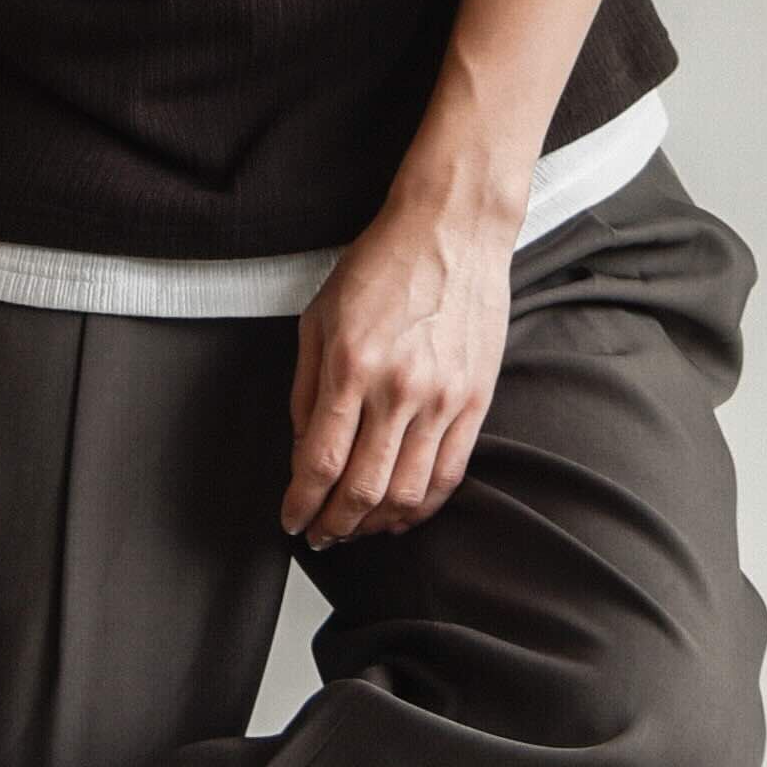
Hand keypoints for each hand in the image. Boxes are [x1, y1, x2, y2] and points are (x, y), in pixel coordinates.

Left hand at [283, 187, 517, 546]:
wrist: (453, 231)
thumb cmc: (382, 265)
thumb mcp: (319, 318)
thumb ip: (307, 390)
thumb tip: (302, 450)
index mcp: (352, 366)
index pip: (320, 462)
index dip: (301, 504)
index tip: (290, 520)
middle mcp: (399, 390)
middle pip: (363, 489)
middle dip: (335, 524)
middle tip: (320, 535)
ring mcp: (443, 399)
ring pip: (407, 492)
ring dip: (376, 524)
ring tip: (357, 528)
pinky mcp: (476, 401)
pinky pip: (449, 473)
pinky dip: (422, 506)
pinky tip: (401, 514)